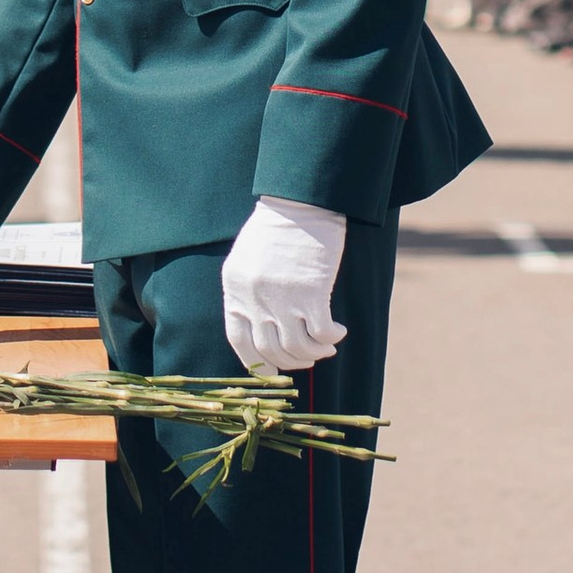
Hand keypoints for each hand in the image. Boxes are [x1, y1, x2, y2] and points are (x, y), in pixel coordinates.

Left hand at [221, 197, 347, 372]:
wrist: (301, 201)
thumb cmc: (277, 227)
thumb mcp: (248, 259)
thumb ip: (248, 292)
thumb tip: (264, 327)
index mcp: (234, 290)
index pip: (240, 341)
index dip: (258, 362)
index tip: (274, 370)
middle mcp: (253, 298)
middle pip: (271, 349)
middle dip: (292, 361)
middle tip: (309, 358)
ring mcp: (281, 297)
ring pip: (298, 348)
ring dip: (314, 353)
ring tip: (326, 347)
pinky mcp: (310, 293)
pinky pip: (321, 333)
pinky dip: (331, 338)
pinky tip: (338, 332)